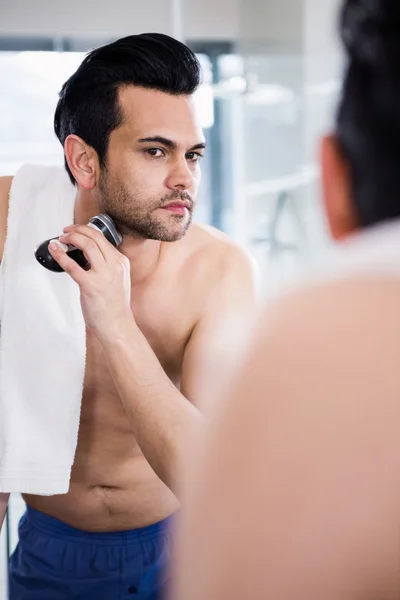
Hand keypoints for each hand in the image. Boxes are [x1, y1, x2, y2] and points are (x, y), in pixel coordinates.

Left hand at [48, 224, 131, 340]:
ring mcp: (103, 275)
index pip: (103, 238)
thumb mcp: (118, 279)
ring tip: (62, 239)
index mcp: (121, 262)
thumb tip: (87, 254)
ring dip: (71, 238)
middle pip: (95, 238)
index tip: (76, 230)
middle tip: (66, 231)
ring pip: (87, 246)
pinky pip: (72, 266)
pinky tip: (55, 250)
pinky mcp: (91, 286)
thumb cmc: (115, 306)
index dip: (86, 230)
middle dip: (77, 230)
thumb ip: (107, 265)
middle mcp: (114, 266)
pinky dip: (61, 255)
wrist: (116, 324)